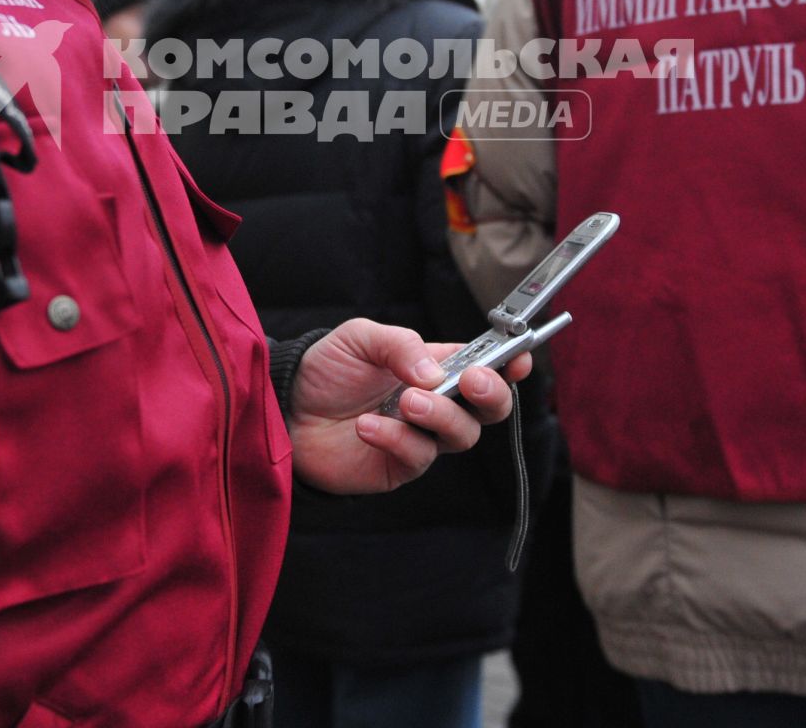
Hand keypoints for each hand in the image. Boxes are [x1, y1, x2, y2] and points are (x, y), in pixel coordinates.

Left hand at [286, 318, 529, 495]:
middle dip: (492, 395)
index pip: (486, 364)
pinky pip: (417, 457)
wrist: (286, 408)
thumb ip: (400, 345)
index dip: (510, 362)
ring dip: (440, 415)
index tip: (518, 358)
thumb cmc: (326, 369)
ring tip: (407, 401)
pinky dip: (397, 439)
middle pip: (489, 408)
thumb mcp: (361, 338)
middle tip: (472, 381)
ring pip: (460, 435)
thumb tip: (435, 371)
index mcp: (435, 365)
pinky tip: (367, 426)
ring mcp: (421, 436)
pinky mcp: (400, 466)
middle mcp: (436, 403)